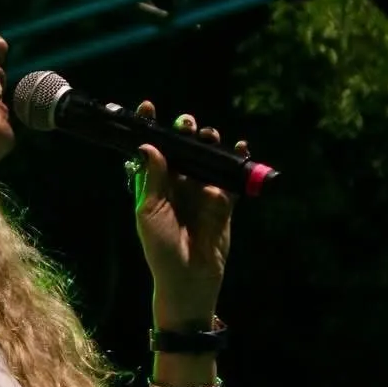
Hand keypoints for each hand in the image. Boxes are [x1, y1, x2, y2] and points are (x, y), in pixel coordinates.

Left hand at [127, 101, 246, 323]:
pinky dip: (237, 160)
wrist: (188, 279)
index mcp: (155, 185)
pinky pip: (232, 176)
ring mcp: (202, 191)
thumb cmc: (161, 248)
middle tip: (187, 124)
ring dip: (209, 143)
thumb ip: (152, 179)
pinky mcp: (224, 202)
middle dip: (185, 131)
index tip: (148, 108)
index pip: (152, 150)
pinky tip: (239, 147)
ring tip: (209, 136)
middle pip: (183, 148)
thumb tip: (149, 146)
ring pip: (207, 158)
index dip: (151, 128)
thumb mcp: (149, 212)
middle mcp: (178, 184)